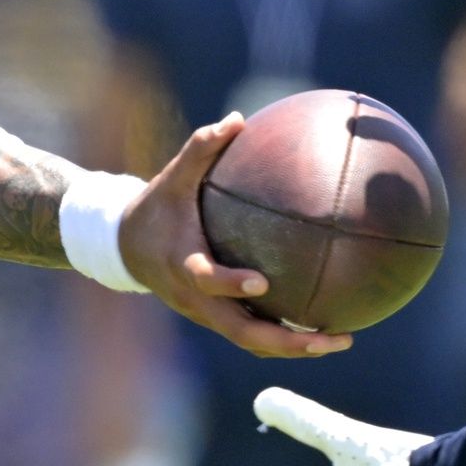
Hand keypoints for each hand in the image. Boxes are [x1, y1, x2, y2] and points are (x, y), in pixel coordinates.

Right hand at [118, 114, 352, 360]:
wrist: (124, 248)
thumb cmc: (156, 208)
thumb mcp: (173, 177)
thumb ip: (201, 148)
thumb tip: (237, 119)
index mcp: (183, 265)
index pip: (206, 280)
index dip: (231, 284)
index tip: (262, 283)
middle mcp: (196, 299)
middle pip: (241, 332)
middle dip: (287, 341)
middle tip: (331, 337)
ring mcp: (207, 315)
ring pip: (251, 341)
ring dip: (294, 347)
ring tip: (340, 339)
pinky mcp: (216, 319)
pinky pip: (253, 334)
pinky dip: (285, 337)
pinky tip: (322, 328)